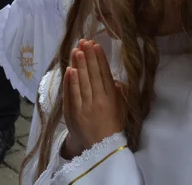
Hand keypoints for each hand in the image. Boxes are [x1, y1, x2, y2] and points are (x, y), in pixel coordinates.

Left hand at [60, 40, 124, 158]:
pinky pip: (72, 95)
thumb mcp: (121, 109)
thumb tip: (115, 79)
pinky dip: (70, 82)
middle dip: (88, 57)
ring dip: (78, 65)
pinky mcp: (74, 113)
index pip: (104, 74)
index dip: (100, 59)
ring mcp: (85, 107)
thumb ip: (119, 93)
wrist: (102, 150)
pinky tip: (69, 69)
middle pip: (92, 75)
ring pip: (82, 82)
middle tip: (84, 41)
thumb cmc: (113, 127)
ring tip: (76, 50)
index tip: (96, 45)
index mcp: (112, 99)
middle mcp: (99, 101)